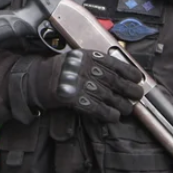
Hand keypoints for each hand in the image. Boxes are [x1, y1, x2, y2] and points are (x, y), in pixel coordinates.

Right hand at [27, 49, 143, 121]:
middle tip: (137, 95)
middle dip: (129, 89)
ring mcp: (77, 83)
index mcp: (85, 56)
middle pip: (113, 80)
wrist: (33, 81)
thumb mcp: (75, 59)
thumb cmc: (56, 71)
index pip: (113, 63)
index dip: (128, 71)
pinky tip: (114, 117)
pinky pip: (95, 107)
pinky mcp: (72, 98)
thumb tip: (119, 73)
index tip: (138, 78)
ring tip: (127, 109)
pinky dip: (107, 113)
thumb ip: (94, 63)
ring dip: (120, 104)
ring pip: (107, 96)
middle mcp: (82, 68)